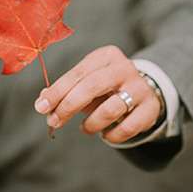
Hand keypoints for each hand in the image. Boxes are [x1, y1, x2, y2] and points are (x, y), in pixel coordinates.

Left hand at [33, 45, 160, 144]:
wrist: (144, 91)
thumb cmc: (106, 87)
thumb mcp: (87, 81)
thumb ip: (65, 89)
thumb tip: (43, 101)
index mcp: (105, 56)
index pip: (77, 73)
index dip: (57, 91)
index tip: (41, 107)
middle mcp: (124, 68)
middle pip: (91, 86)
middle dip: (69, 106)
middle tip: (54, 122)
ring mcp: (140, 87)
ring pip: (110, 109)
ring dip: (91, 124)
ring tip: (85, 128)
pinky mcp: (151, 107)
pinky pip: (127, 127)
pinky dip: (111, 135)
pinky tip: (105, 134)